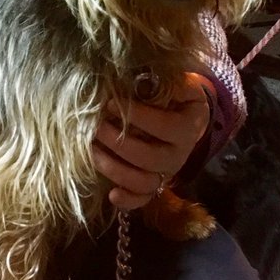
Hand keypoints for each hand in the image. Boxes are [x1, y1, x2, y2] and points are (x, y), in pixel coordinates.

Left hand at [92, 73, 211, 210]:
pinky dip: (128, 200)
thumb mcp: (181, 84)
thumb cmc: (177, 95)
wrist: (186, 117)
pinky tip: (111, 194)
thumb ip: (170, 81)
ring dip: (115, 170)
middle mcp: (179, 155)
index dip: (137, 116)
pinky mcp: (156, 184)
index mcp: (187, 128)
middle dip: (119, 143)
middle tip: (96, 126)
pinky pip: (144, 199)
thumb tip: (145, 78)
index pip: (164, 127)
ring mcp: (167, 172)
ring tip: (92, 150)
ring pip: (144, 182)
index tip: (111, 102)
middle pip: (151, 158)